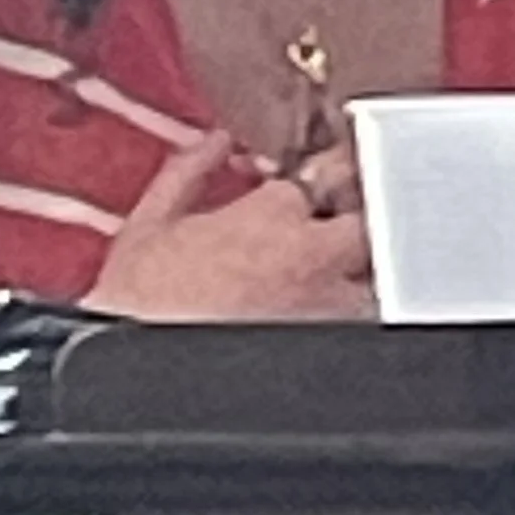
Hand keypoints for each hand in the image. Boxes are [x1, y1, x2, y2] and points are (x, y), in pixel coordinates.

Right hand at [85, 131, 372, 320]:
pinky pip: (359, 325)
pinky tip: (321, 320)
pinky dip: (348, 319)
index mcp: (272, 213)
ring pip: (376, 279)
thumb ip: (188, 171)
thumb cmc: (139, 304)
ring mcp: (325, 305)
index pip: (323, 179)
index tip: (302, 196)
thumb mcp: (150, 222)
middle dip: (358, 222)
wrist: (138, 371)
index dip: (314, 187)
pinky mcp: (328, 347)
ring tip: (330, 282)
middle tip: (334, 230)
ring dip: (360, 275)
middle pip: (371, 223)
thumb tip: (213, 144)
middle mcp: (311, 255)